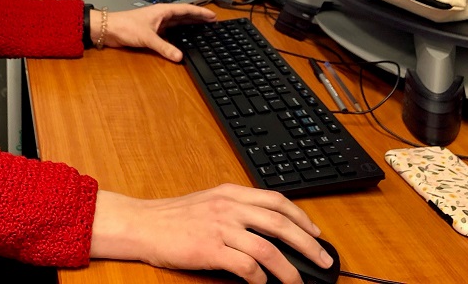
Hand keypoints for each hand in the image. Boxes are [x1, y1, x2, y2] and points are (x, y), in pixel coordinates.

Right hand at [90, 185, 333, 283]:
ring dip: (288, 269)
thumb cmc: (174, 217)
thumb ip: (237, 209)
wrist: (144, 225)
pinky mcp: (210, 249)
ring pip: (268, 248)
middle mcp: (229, 207)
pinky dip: (260, 279)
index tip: (316, 232)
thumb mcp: (209, 202)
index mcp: (230, 193)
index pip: (276, 200)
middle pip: (280, 223)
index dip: (301, 217)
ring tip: (298, 282)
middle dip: (308, 243)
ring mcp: (220, 227)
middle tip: (323, 260)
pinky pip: (246, 266)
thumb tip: (269, 227)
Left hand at [92, 4, 215, 61]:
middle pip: (184, 16)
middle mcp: (161, 16)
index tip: (212, 16)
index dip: (200, 12)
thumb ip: (164, 47)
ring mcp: (156, 24)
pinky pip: (169, 32)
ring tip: (201, 29)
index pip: (186, 10)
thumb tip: (179, 57)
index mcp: (163, 11)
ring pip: (177, 24)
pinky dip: (177, 35)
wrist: (108, 29)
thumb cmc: (125, 26)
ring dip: (188, 26)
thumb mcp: (147, 38)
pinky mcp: (151, 32)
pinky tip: (182, 40)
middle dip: (197, 19)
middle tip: (211, 22)